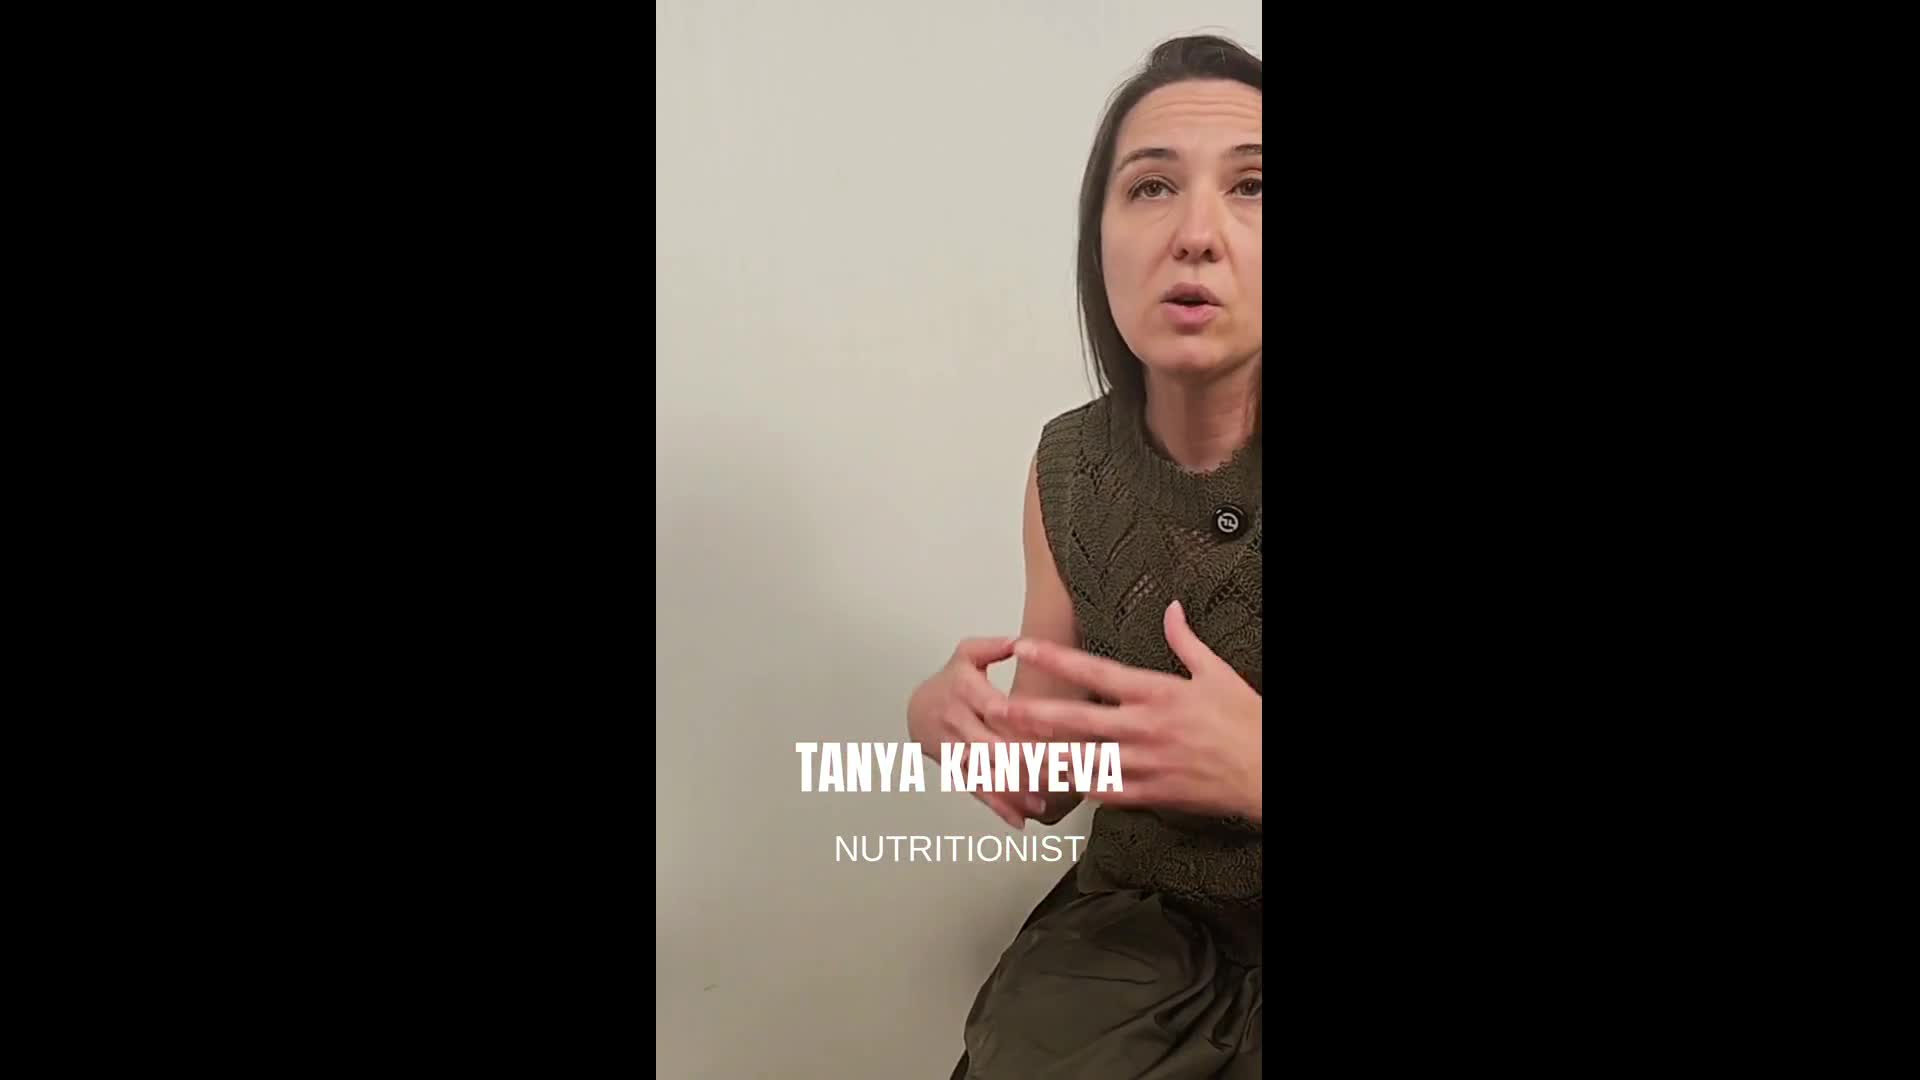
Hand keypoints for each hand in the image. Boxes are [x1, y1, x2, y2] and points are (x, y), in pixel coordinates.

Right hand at [907, 637, 1046, 828]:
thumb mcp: (967, 654)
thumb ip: (995, 646)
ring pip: (985, 773)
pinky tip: (1019, 821)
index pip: (995, 708)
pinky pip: (976, 790)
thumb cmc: (951, 680)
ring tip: (1041, 804)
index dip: (1021, 721)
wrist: (916, 708)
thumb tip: (1022, 642)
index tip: (1052, 732)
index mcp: (965, 690)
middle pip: (992, 746)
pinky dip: (997, 807)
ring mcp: (955, 748)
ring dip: (1013, 790)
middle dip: (1024, 763)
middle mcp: (958, 721)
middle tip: (1058, 775)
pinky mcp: (956, 770)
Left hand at [1003, 601, 1260, 821]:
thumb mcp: (1217, 673)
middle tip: (997, 708)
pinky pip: (1107, 793)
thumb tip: (1172, 609)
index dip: (1056, 659)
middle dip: (1033, 714)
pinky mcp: (1152, 795)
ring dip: (1047, 756)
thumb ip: (1185, 641)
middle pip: (1076, 721)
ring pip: (1083, 761)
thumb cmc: (1246, 723)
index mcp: (1157, 693)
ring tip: (1013, 751)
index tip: (1025, 647)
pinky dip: (1083, 787)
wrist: (1267, 772)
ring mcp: (1145, 765)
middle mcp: (1144, 729)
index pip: (1095, 672)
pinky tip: (1062, 782)